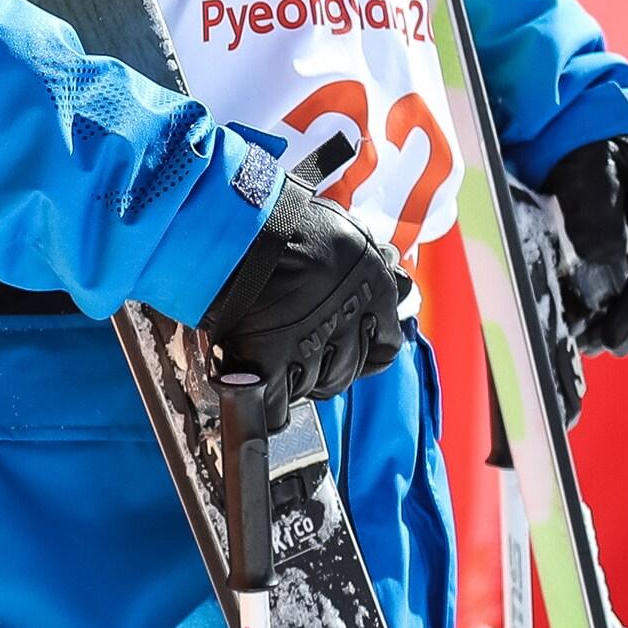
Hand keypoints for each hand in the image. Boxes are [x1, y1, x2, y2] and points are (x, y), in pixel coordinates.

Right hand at [204, 146, 409, 431]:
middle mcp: (351, 321)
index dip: (369, 348)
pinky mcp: (271, 362)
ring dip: (298, 380)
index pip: (387, 344)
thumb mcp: (344, 230)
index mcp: (375, 288)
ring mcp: (311, 345)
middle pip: (348, 371)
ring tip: (277, 361)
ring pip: (314, 387)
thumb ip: (366, 263)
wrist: (239, 222)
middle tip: (306, 353)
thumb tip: (388, 276)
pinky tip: (260, 397)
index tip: (352, 345)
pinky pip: (276, 407)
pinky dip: (269, 410)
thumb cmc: (288, 217)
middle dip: (330, 368)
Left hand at [540, 134, 627, 355]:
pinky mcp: (601, 217)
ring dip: (603, 307)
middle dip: (619, 314)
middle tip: (595, 348)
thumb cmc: (581, 124)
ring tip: (582, 341)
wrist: (559, 96)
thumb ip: (597, 214)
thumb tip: (604, 278)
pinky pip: (600, 259)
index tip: (616, 341)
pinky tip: (573, 311)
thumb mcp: (588, 163)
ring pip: (622, 270)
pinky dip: (588, 286)